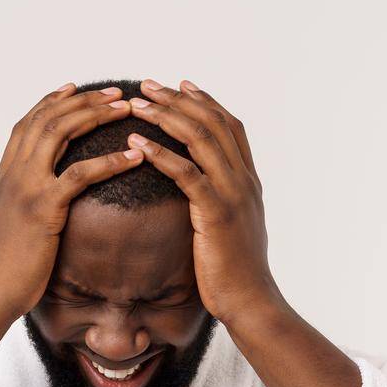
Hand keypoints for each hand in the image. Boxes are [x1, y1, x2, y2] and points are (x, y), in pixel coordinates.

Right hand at [0, 83, 146, 319]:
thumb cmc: (3, 268)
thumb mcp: (9, 225)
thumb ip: (21, 202)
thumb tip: (38, 198)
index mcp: (4, 176)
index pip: (26, 125)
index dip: (50, 102)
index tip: (74, 88)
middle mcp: (12, 174)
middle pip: (46, 119)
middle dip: (81, 101)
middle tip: (114, 93)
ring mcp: (25, 188)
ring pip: (60, 134)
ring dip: (95, 116)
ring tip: (125, 109)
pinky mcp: (42, 209)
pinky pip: (80, 175)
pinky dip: (109, 161)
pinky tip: (134, 157)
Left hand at [126, 79, 282, 324]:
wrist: (250, 301)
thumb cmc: (235, 273)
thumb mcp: (232, 229)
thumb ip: (222, 204)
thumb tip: (204, 195)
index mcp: (248, 180)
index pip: (229, 126)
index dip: (205, 102)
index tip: (180, 85)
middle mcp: (243, 180)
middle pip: (212, 123)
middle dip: (178, 100)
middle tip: (148, 85)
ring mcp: (232, 194)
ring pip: (200, 139)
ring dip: (166, 117)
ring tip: (137, 105)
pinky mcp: (216, 213)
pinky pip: (186, 173)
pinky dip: (160, 154)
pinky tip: (136, 144)